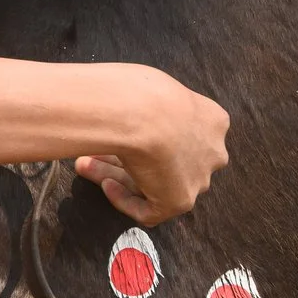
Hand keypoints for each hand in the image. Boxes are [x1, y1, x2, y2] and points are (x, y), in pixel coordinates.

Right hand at [76, 71, 229, 225]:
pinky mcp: (180, 201)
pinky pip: (150, 210)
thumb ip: (150, 107)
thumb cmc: (142, 92)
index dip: (150, 136)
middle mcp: (212, 152)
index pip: (183, 135)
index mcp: (213, 121)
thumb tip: (123, 111)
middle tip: (98, 150)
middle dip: (131, 156)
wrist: (142, 112)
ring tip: (84, 165)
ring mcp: (198, 178)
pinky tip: (107, 185)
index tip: (124, 131)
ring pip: (154, 182)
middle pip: (168, 161)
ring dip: (117, 173)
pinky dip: (125, 200)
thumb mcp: (154, 87)